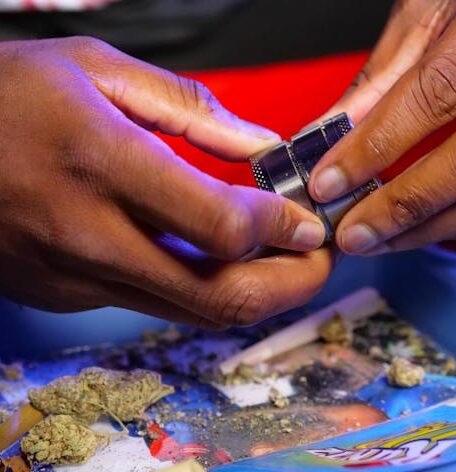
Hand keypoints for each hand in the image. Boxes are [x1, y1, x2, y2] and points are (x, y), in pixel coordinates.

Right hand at [0, 37, 329, 328]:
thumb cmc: (4, 98)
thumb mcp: (98, 70)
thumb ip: (191, 110)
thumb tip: (258, 145)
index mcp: (103, 163)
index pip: (221, 225)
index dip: (281, 228)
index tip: (307, 221)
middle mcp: (92, 236)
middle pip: (221, 296)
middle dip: (291, 286)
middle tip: (319, 262)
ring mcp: (79, 277)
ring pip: (195, 313)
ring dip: (257, 295)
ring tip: (286, 264)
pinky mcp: (72, 295)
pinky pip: (158, 303)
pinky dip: (207, 290)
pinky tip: (222, 263)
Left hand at [309, 0, 455, 253]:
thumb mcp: (427, 14)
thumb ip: (381, 76)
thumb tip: (329, 131)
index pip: (434, 94)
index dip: (376, 147)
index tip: (328, 183)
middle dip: (405, 205)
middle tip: (354, 234)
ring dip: (434, 225)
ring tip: (382, 241)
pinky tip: (430, 228)